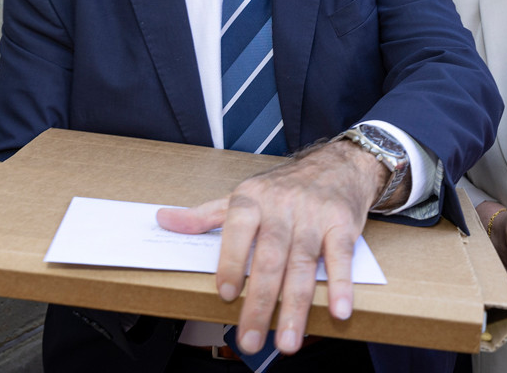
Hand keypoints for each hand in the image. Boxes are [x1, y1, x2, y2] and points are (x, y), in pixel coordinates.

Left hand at [156, 140, 384, 355]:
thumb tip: (164, 221)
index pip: (238, 229)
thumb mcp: (242, 194)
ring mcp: (314, 217)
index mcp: (253, 199)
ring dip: (296, 307)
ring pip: (303, 265)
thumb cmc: (283, 187)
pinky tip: (339, 310)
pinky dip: (341, 285)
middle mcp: (283, 207)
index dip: (232, 261)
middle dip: (261, 303)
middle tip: (251, 340)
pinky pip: (341, 257)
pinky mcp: (343, 225)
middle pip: (270, 259)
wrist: (337, 164)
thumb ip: (205, 215)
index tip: (226, 294)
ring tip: (289, 342)